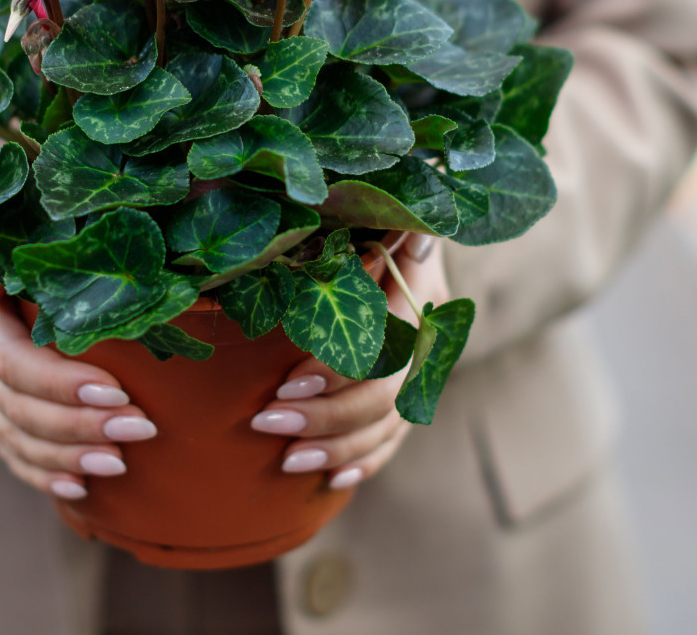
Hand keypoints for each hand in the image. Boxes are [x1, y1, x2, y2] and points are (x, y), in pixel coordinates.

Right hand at [0, 243, 156, 500]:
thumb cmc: (24, 241)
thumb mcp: (14, 229)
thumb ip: (4, 246)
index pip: (15, 362)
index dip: (63, 382)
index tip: (119, 389)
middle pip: (19, 407)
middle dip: (81, 423)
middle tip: (140, 428)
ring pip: (16, 439)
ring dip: (70, 454)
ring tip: (121, 462)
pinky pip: (11, 457)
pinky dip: (45, 475)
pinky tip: (82, 488)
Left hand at [251, 237, 448, 488]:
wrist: (412, 233)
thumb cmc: (371, 221)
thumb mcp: (374, 217)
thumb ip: (376, 226)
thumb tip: (390, 228)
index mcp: (420, 293)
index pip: (383, 345)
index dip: (338, 370)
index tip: (286, 383)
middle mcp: (430, 338)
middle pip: (383, 394)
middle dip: (325, 415)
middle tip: (266, 421)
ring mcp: (426, 372)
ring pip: (389, 423)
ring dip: (338, 447)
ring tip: (287, 460)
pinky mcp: (414, 394)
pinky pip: (396, 439)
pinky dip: (366, 460)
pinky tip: (334, 479)